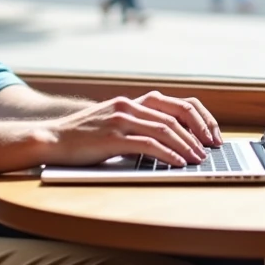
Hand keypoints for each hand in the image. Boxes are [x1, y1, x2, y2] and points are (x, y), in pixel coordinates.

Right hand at [39, 91, 221, 166]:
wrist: (52, 139)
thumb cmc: (84, 137)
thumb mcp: (114, 124)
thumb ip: (138, 126)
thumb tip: (171, 141)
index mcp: (132, 101)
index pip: (177, 103)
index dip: (199, 118)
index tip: (212, 134)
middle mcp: (129, 106)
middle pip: (176, 114)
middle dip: (199, 132)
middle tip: (212, 148)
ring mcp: (120, 120)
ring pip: (165, 129)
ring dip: (187, 146)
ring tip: (199, 159)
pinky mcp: (113, 137)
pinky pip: (148, 144)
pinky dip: (168, 154)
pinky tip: (178, 163)